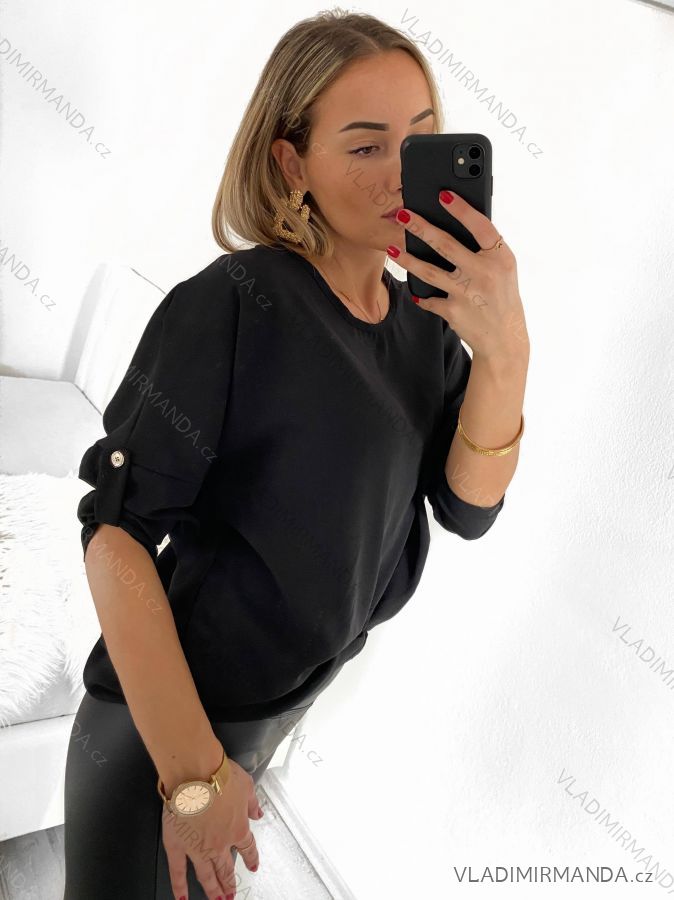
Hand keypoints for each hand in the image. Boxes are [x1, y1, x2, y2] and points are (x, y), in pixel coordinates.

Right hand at [161, 757, 262, 899]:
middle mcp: (220, 843)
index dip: (251, 858)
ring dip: (213, 890)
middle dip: (230, 882)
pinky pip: (178, 871)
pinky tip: (182, 897)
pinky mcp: (178, 845)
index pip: (247, 848)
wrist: (196, 772)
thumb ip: (252, 803)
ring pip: (207, 875)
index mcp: (238, 828)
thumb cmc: (220, 775)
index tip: (253, 866)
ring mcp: (198, 848)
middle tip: (232, 895)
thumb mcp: (246, 785)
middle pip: (227, 868)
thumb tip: (258, 813)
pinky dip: (179, 886)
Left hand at [388, 190, 529, 361]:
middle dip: (421, 227)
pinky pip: (429, 300)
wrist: (504, 339)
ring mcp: (467, 294)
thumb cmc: (501, 297)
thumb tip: (458, 223)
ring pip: (429, 271)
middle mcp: (484, 274)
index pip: (481, 226)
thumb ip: (485, 250)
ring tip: (392, 248)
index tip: (443, 195)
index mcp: (501, 258)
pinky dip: (421, 295)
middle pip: (446, 245)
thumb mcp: (504, 270)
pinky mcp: (453, 312)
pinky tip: (412, 289)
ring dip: (407, 259)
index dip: (462, 209)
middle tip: (402, 214)